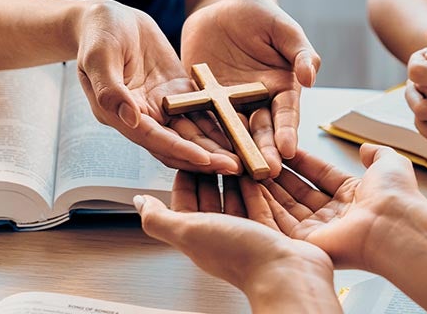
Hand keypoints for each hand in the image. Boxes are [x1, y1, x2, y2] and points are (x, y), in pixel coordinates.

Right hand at [75, 0, 238, 173]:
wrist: (108, 17)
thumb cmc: (97, 34)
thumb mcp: (98, 57)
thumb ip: (110, 89)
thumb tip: (130, 118)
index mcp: (120, 114)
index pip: (154, 139)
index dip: (179, 150)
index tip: (204, 159)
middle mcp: (144, 116)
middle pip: (178, 145)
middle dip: (206, 158)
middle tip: (235, 167)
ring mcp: (163, 105)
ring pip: (193, 133)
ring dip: (217, 146)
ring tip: (244, 157)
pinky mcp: (178, 92)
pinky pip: (201, 111)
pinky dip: (220, 123)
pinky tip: (242, 131)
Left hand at [136, 172, 339, 312]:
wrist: (287, 274)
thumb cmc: (241, 255)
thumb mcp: (189, 231)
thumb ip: (159, 218)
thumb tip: (139, 203)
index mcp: (198, 235)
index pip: (185, 201)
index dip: (185, 178)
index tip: (189, 155)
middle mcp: (221, 235)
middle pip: (211, 199)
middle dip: (211, 174)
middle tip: (214, 151)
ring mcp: (247, 234)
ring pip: (236, 200)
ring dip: (234, 179)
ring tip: (236, 158)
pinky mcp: (271, 232)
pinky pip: (261, 205)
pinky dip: (257, 188)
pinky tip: (258, 177)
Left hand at [181, 0, 321, 176]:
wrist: (223, 9)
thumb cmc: (261, 16)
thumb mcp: (285, 29)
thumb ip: (301, 53)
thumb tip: (310, 78)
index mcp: (282, 90)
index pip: (286, 115)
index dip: (287, 132)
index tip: (288, 149)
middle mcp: (258, 103)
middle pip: (261, 132)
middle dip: (263, 152)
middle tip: (264, 171)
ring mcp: (230, 105)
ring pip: (232, 133)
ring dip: (234, 152)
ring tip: (235, 170)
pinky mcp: (203, 100)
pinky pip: (202, 118)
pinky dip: (202, 134)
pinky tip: (200, 150)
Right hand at [255, 144, 426, 269]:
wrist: (394, 225)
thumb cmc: (396, 196)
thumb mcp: (390, 163)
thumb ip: (377, 154)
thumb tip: (366, 149)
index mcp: (354, 196)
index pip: (320, 175)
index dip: (301, 161)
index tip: (281, 148)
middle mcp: (335, 215)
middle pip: (298, 193)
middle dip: (278, 175)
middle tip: (256, 158)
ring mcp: (320, 231)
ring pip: (284, 208)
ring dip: (264, 189)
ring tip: (246, 169)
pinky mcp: (306, 244)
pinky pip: (276, 224)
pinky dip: (260, 207)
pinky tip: (246, 188)